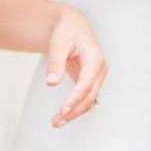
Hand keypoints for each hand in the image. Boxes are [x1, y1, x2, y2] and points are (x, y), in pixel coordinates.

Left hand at [46, 6, 107, 127]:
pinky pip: (85, 99)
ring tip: (56, 123)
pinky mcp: (90, 82)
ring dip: (74, 113)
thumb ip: (55, 62)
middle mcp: (99, 69)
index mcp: (95, 58)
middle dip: (74, 110)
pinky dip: (75, 108)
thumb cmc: (66, 31)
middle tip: (56, 122)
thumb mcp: (58, 42)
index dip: (75, 98)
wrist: (73, 27)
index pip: (86, 83)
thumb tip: (51, 83)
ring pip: (88, 100)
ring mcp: (96, 77)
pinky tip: (62, 117)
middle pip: (89, 95)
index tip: (63, 110)